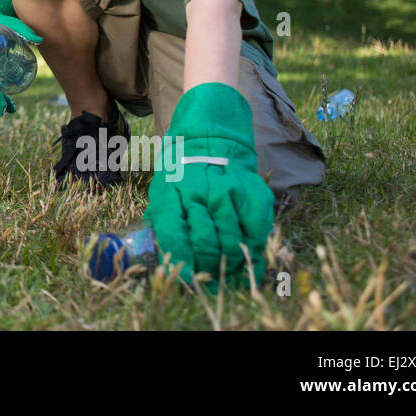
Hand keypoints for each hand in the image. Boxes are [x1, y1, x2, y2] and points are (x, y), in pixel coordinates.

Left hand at [144, 82, 274, 288]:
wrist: (211, 136)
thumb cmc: (182, 170)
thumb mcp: (162, 188)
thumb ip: (162, 219)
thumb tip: (159, 253)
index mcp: (171, 193)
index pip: (174, 236)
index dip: (180, 264)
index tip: (185, 279)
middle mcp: (199, 192)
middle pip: (205, 244)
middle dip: (208, 267)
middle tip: (212, 275)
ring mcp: (227, 191)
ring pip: (232, 241)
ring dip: (231, 262)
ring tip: (230, 267)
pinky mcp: (252, 192)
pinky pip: (256, 230)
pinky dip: (254, 247)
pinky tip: (249, 251)